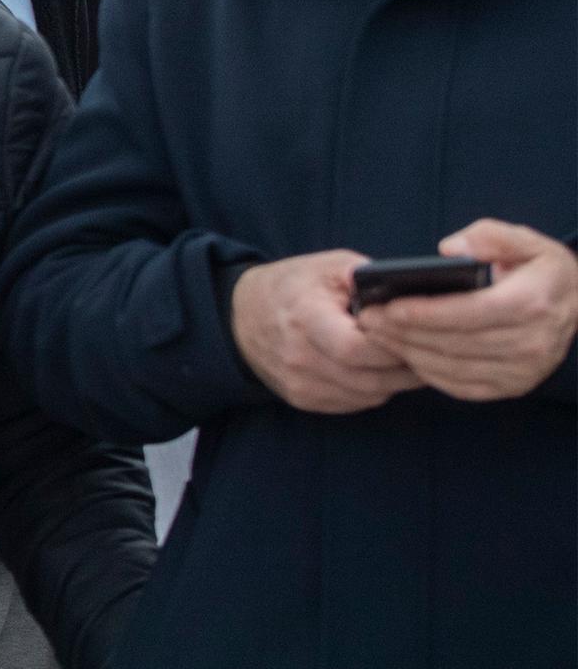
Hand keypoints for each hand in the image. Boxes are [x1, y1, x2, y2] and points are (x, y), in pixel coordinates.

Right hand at [230, 250, 420, 413]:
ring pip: (368, 394)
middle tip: (427, 350)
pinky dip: (375, 389)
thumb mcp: (325, 266)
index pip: (357, 347)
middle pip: (370, 377)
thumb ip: (363, 274)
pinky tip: (380, 370)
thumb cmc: (291, 286)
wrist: (240, 317)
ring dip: (395, 381)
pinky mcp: (302, 398)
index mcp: (304, 317)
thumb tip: (403, 286)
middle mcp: (298, 356)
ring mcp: (299, 382)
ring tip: (409, 359)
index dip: (392, 344)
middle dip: (405, 366)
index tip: (414, 331)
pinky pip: (354, 402)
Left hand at [354, 221, 577, 402]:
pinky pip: (460, 386)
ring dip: (409, 353)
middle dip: (405, 333)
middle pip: (456, 343)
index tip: (389, 308)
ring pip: (453, 367)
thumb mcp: (523, 239)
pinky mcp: (514, 386)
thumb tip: (449, 250)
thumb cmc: (538, 268)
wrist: (575, 305)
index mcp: (532, 302)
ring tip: (377, 335)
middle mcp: (532, 342)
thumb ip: (487, 236)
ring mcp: (525, 370)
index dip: (426, 313)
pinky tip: (403, 354)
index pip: (471, 312)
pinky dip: (428, 372)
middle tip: (368, 319)